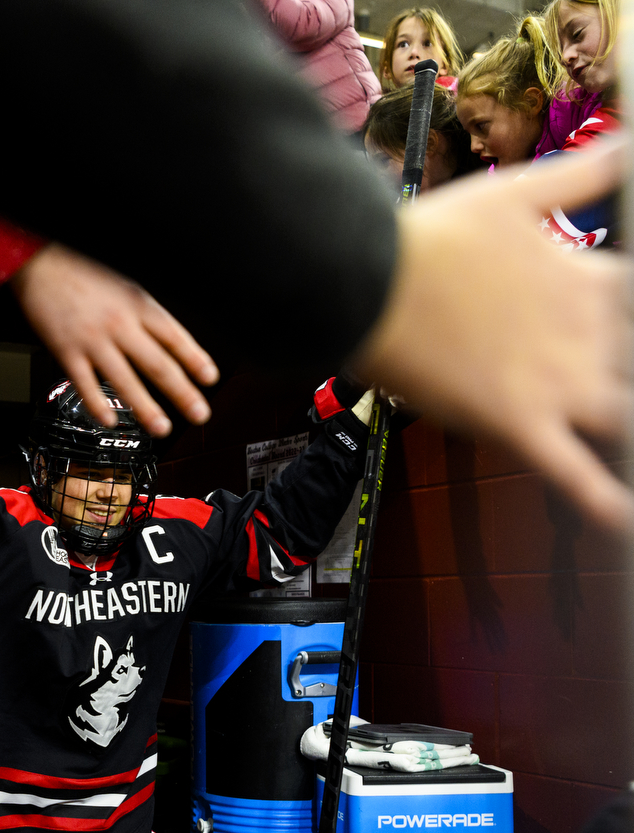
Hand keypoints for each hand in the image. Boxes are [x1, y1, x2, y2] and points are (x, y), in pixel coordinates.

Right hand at [10, 242, 219, 436]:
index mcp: (137, 304)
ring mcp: (92, 339)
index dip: (195, 359)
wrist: (40, 263)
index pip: (174, 336)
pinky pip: (84, 383)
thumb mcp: (124, 286)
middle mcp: (119, 324)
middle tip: (199, 413)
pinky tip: (109, 420)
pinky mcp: (66, 350)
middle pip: (157, 363)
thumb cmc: (82, 274)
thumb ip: (144, 314)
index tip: (209, 378)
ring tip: (161, 427)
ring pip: (125, 379)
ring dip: (146, 407)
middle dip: (182, 392)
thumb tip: (167, 343)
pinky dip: (97, 405)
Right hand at [352, 140, 631, 531]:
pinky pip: (578, 479)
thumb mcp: (514, 194)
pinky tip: (628, 524)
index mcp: (594, 282)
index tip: (622, 326)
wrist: (362, 280)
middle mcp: (590, 337)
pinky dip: (610, 505)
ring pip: (631, 422)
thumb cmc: (428, 238)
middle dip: (633, 371)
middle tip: (612, 376)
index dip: (633, 317)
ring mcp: (558, 387)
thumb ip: (586, 173)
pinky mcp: (518, 426)